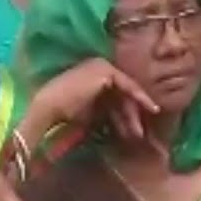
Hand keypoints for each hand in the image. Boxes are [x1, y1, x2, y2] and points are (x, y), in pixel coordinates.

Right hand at [25, 58, 158, 142]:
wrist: (50, 108)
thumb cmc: (65, 114)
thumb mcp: (91, 114)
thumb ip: (107, 114)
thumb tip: (125, 126)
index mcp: (91, 76)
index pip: (113, 95)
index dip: (123, 114)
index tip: (131, 132)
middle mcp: (97, 66)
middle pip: (121, 93)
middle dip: (129, 116)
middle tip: (138, 135)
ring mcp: (101, 66)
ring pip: (125, 90)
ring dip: (133, 112)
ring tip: (139, 131)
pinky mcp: (106, 70)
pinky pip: (128, 85)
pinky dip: (139, 97)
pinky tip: (150, 108)